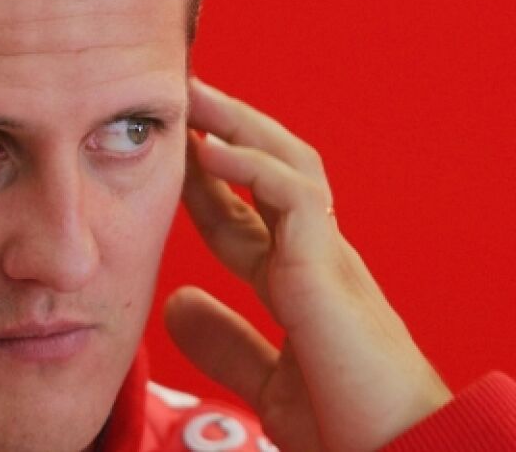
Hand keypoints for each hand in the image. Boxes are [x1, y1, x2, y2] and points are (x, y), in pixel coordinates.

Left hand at [166, 76, 450, 451]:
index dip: (204, 183)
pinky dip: (252, 166)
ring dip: (240, 125)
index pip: (244, 214)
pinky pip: (294, 196)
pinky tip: (210, 152)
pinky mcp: (330, 268)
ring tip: (196, 96)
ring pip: (291, 164)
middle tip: (181, 96)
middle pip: (271, 170)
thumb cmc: (349, 423)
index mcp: (301, 281)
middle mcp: (317, 258)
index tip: (167, 156)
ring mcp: (328, 257)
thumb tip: (174, 306)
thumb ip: (225, 342)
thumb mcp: (267, 381)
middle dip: (226, 129)